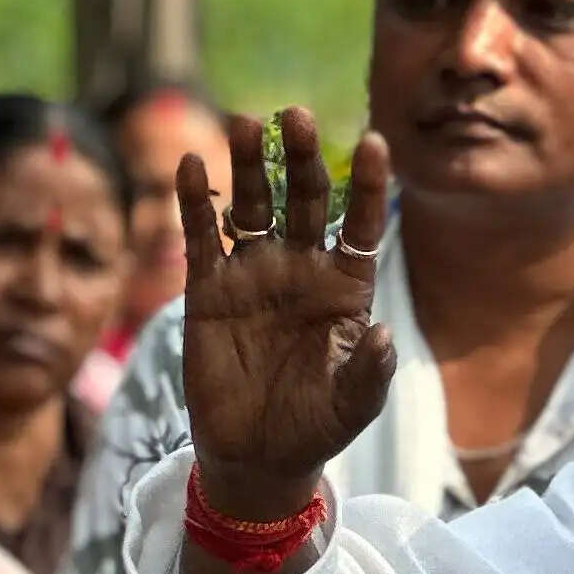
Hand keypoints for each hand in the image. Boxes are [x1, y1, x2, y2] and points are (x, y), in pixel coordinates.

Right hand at [179, 110, 397, 520]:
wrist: (256, 457)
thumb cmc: (316, 427)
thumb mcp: (352, 406)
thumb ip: (369, 371)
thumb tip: (385, 334)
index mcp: (345, 287)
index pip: (363, 224)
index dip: (369, 185)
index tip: (376, 141)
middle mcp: (301, 267)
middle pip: (304, 200)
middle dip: (300, 158)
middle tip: (295, 116)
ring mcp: (254, 273)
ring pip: (251, 206)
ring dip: (247, 166)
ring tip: (244, 124)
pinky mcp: (208, 289)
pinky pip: (201, 236)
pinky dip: (193, 202)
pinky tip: (189, 164)